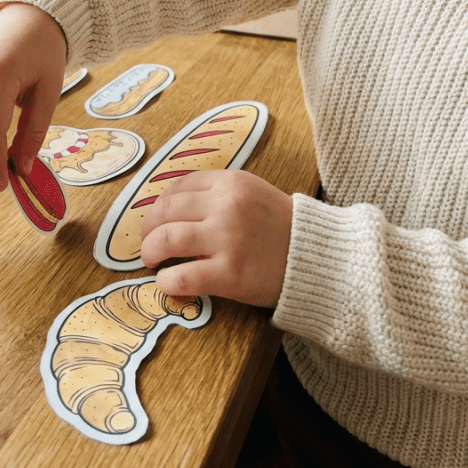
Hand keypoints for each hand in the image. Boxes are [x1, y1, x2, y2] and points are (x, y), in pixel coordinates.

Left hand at [139, 170, 292, 306]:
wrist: (320, 259)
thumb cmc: (283, 228)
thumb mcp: (253, 194)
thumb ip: (218, 196)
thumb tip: (173, 208)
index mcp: (231, 183)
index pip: (178, 187)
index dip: (159, 204)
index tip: (156, 218)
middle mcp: (226, 206)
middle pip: (166, 211)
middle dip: (148, 228)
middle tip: (148, 242)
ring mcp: (227, 239)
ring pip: (166, 239)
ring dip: (150, 250)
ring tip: (151, 260)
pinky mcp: (230, 274)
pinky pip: (182, 275)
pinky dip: (167, 281)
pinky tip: (168, 283)